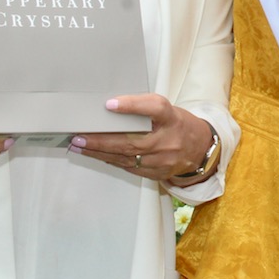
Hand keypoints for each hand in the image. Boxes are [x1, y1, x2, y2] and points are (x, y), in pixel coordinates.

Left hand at [69, 94, 208, 180]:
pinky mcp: (156, 173)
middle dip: (100, 140)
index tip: (110, 104)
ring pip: (125, 157)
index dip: (132, 106)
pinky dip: (110, 160)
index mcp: (171, 118)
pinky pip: (128, 167)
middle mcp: (168, 140)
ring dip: (99, 152)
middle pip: (131, 141)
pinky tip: (96, 155)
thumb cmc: (178, 124)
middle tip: (79, 136)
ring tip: (79, 146)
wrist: (198, 149)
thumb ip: (144, 109)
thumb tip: (111, 109)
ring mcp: (162, 160)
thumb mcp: (168, 110)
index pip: (153, 108)